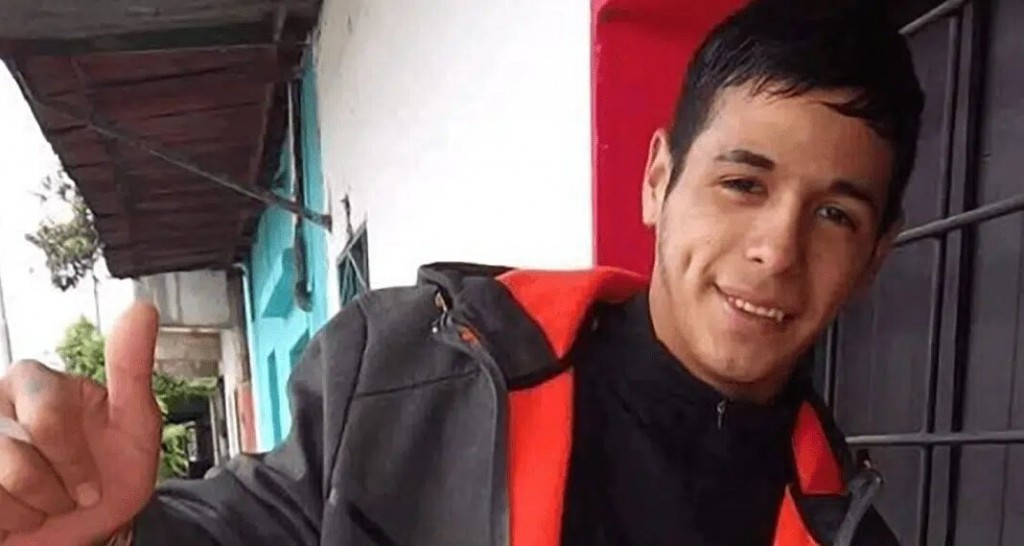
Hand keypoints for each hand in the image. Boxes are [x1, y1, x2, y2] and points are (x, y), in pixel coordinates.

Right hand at [0, 302, 161, 544]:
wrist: (96, 528)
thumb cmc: (112, 473)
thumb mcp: (136, 422)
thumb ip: (132, 366)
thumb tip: (141, 308)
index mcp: (35, 383)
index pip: (45, 415)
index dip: (72, 458)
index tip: (93, 482)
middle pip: (14, 454)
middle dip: (54, 487)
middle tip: (73, 494)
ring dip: (33, 511)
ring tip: (47, 503)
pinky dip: (10, 524)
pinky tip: (21, 515)